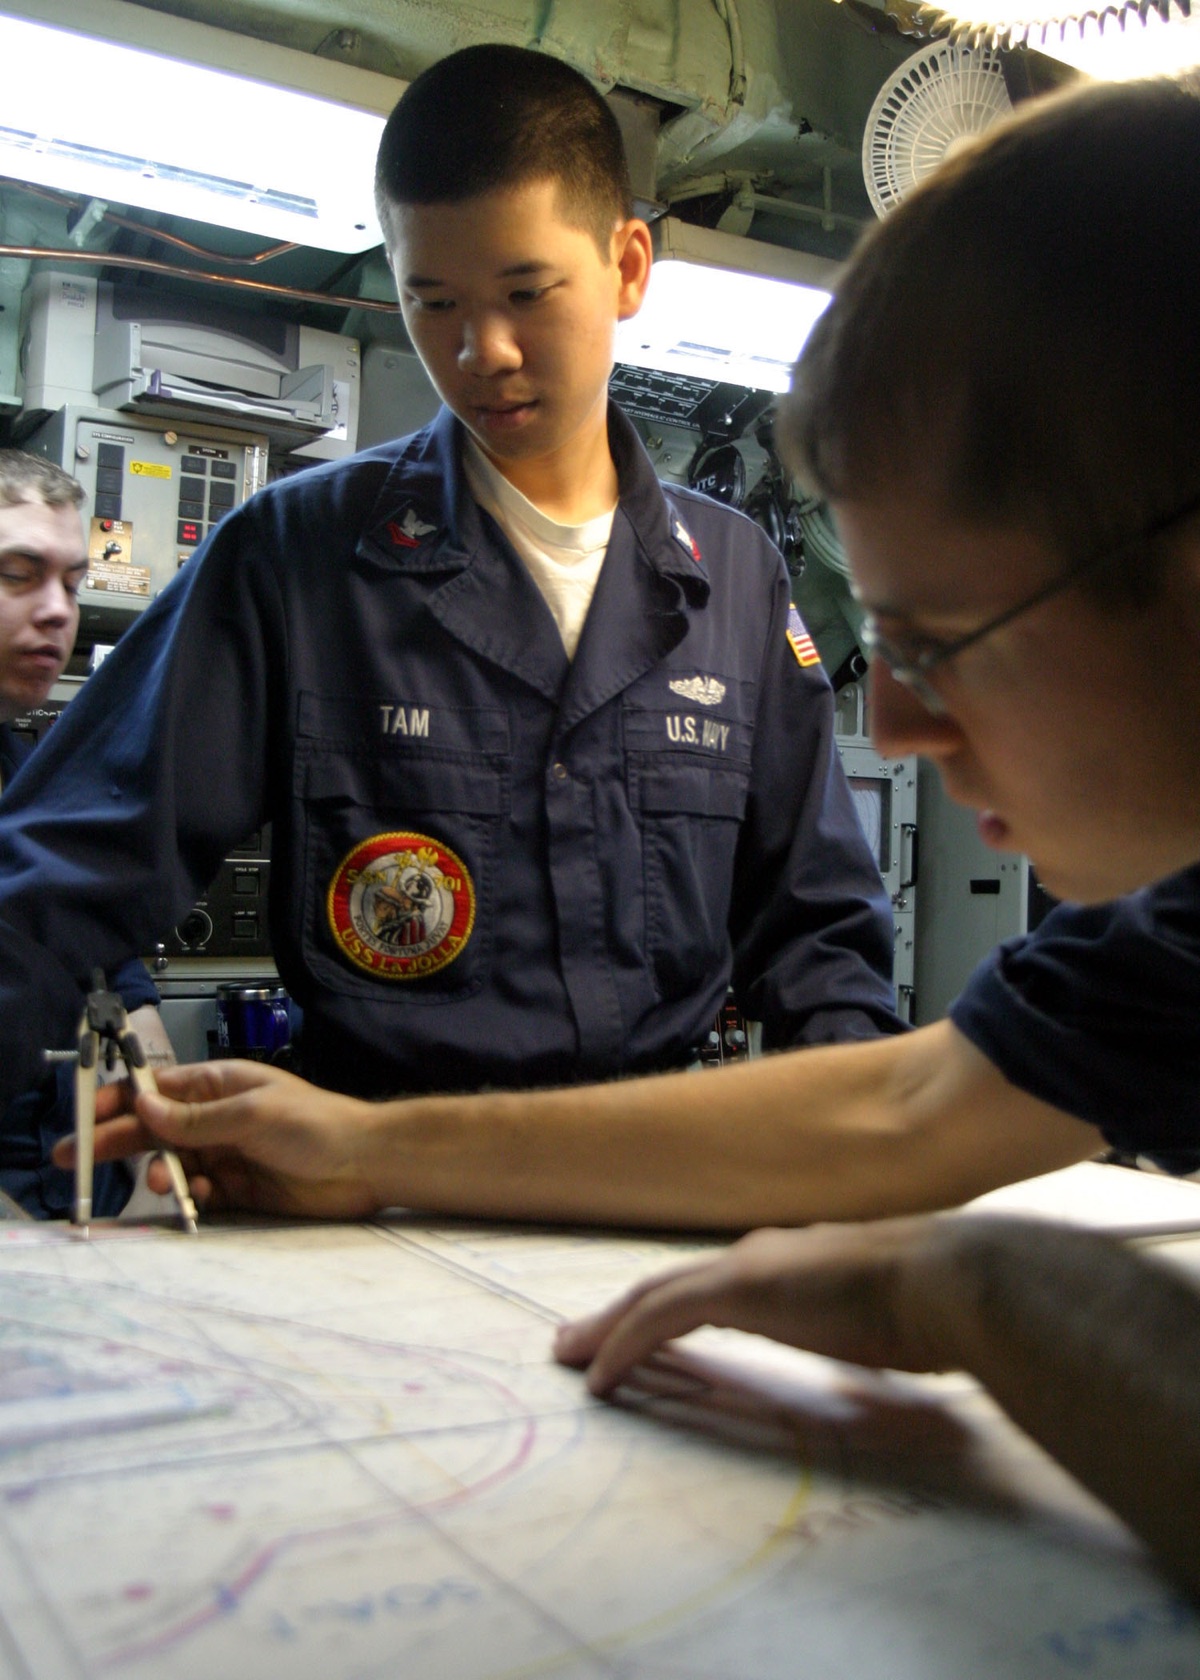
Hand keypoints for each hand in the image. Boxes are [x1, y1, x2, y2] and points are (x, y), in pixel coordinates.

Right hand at [52, 1060, 381, 1217]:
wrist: (367, 1165)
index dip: (117, 1102)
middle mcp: (216, 1118)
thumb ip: (195, 1119)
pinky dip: (189, 1197)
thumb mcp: (251, 1113)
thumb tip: (141, 1107)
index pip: (155, 1090)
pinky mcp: (238, 1189)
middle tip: (74, 1159)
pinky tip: (195, 1199)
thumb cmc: (317, 1124)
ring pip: (172, 1164)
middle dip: (114, 1141)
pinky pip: (199, 1193)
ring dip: (160, 1173)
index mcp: (218, 1085)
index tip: (85, 1117)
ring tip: (164, 1184)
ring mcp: (226, 1154)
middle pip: (153, 1129)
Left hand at [553, 1218, 957, 1394]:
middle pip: (667, 1287)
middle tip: (575, 1344)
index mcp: (788, 1268)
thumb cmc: (928, 1311)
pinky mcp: (741, 1288)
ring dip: (608, 1328)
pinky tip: (602, 1375)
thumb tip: (861, 1374)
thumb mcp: (881, 1332)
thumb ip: (856, 1345)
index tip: (636, 1341)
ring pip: (654, 1296)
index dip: (665, 1315)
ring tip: (572, 1358)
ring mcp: (747, 1267)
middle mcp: (758, 1257)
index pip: (708, 1291)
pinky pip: (662, 1317)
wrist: (948, 1282)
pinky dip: (626, 1344)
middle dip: (618, 1316)